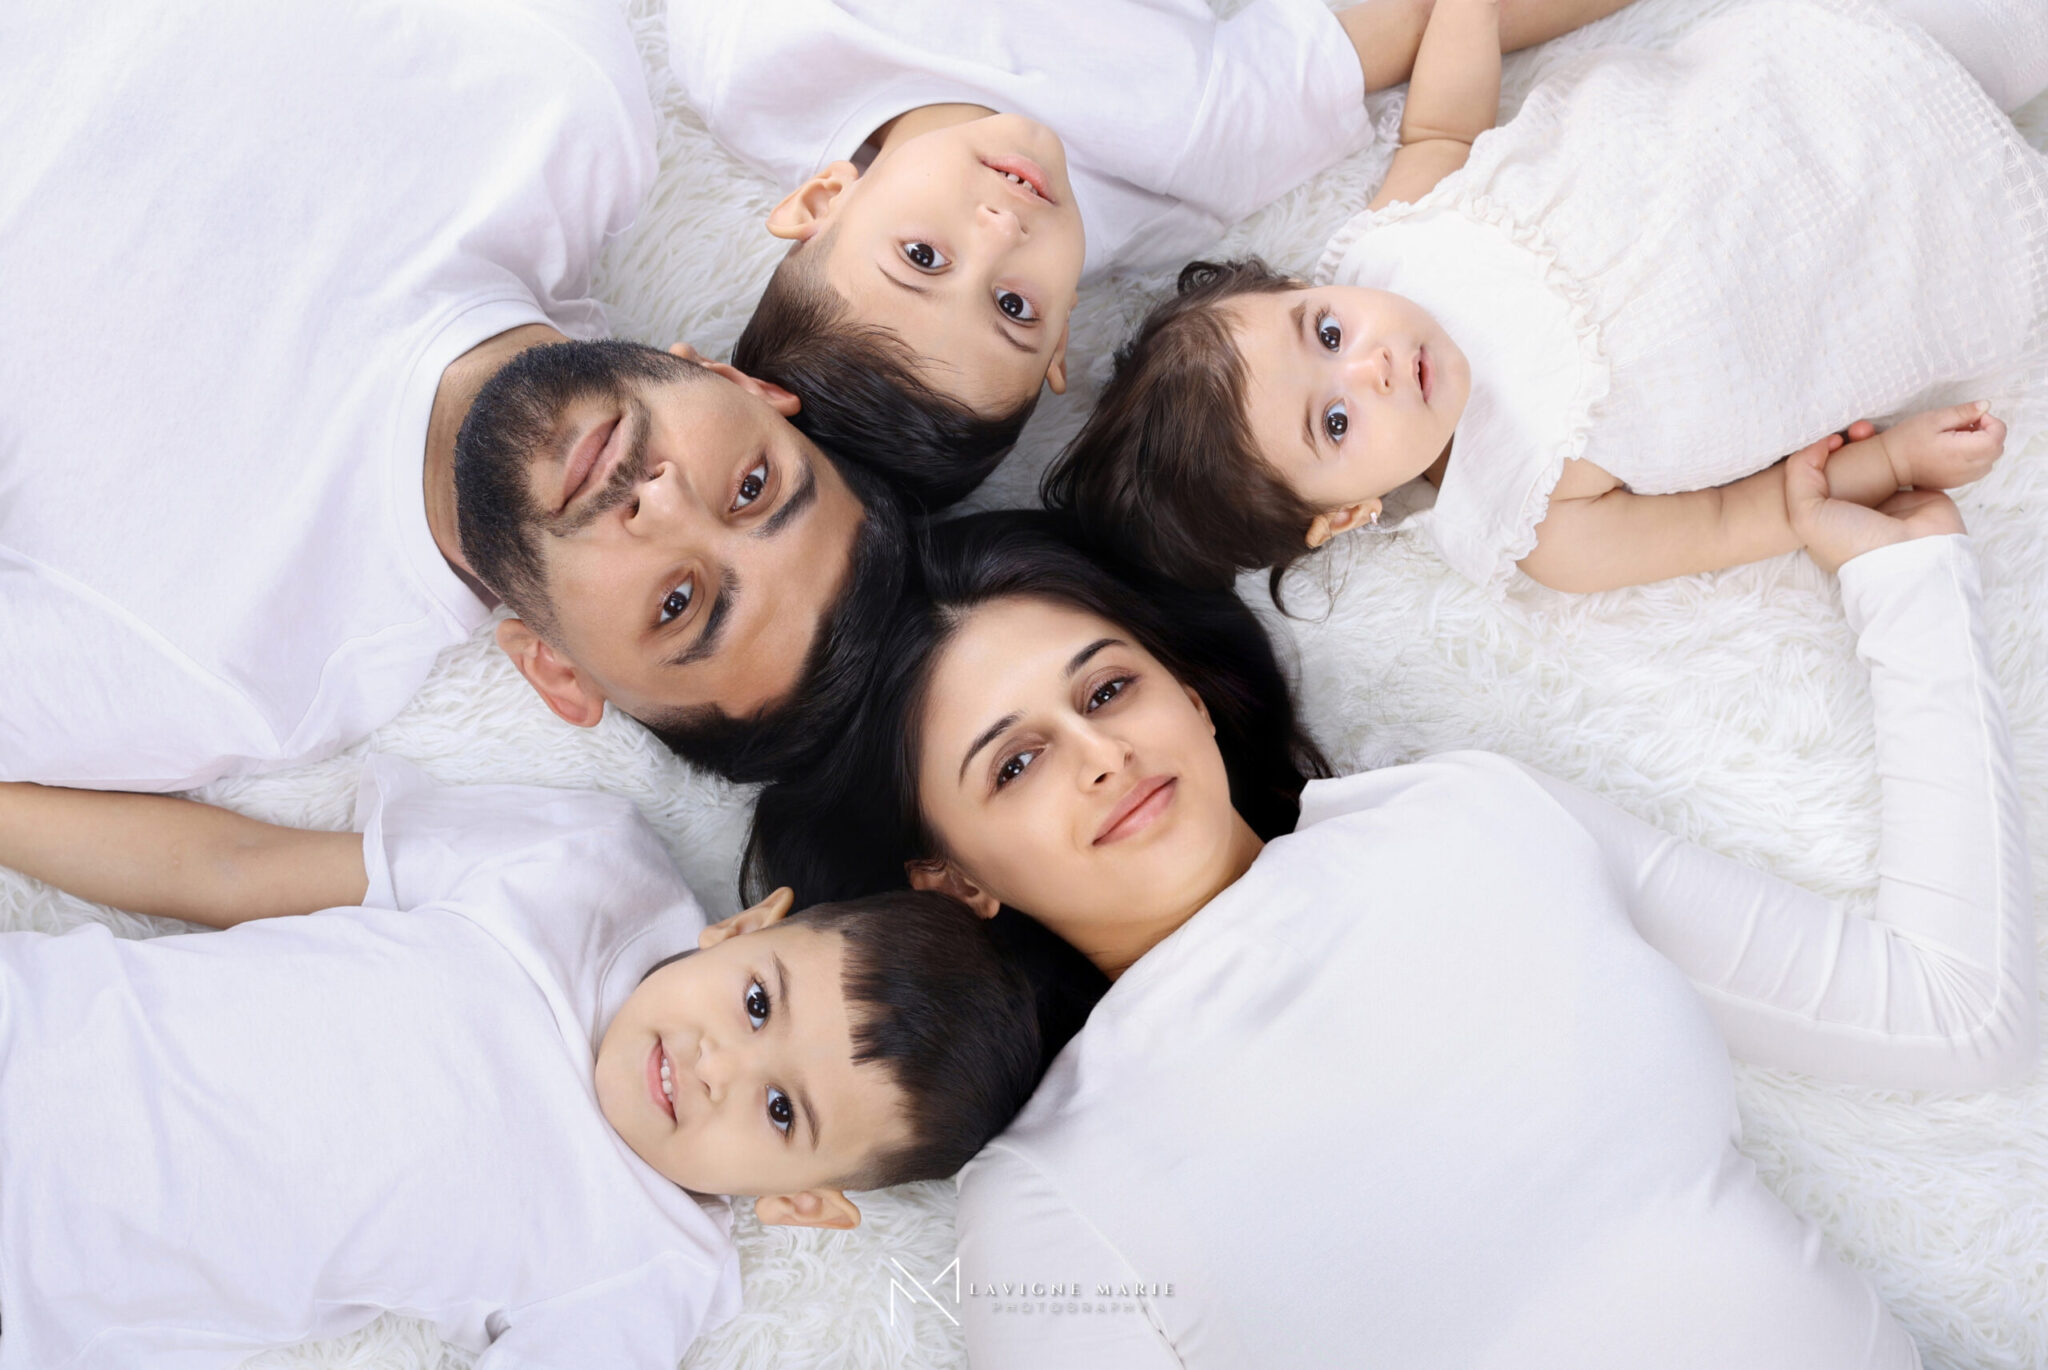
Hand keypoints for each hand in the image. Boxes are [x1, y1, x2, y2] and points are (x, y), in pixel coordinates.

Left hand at [1786, 437, 1964, 574]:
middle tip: (1855, 429)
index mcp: (1826, 520)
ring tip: (1868, 428)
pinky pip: (1908, 463)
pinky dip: (1903, 447)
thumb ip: (1799, 475)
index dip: (1819, 454)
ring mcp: (1886, 503)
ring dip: (1871, 440)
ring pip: (1875, 460)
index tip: (1832, 441)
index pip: (1817, 479)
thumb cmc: (1852, 541)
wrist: (1910, 555)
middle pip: (1847, 465)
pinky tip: (1894, 435)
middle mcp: (1855, 511)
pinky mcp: (1916, 495)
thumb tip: (1819, 445)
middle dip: (1848, 442)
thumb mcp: (1805, 514)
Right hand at [1872, 401, 2005, 490]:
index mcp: (1964, 450)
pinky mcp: (1956, 483)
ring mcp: (1963, 479)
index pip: (1998, 435)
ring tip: (1960, 439)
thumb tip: (1985, 407)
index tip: (1971, 417)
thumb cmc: (1908, 439)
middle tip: (1966, 426)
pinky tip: (1955, 451)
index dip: (1990, 421)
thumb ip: (1964, 412)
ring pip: (1990, 461)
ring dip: (1983, 447)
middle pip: (1997, 449)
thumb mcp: (1935, 418)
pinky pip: (1978, 470)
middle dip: (1989, 433)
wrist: (1889, 464)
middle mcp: (1968, 468)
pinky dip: (1975, 458)